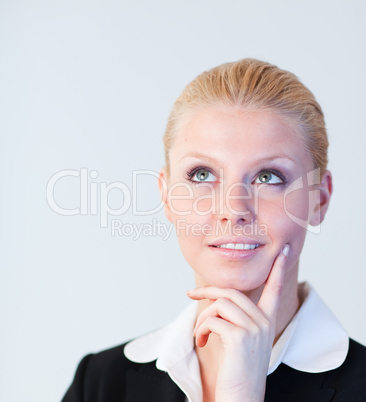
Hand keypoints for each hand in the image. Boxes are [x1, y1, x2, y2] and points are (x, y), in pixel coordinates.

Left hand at [186, 244, 289, 401]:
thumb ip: (237, 317)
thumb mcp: (242, 340)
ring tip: (200, 334)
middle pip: (231, 291)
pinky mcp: (240, 336)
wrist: (240, 398)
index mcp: (267, 321)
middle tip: (190, 294)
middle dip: (207, 291)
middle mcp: (264, 322)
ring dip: (202, 318)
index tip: (282, 251)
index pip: (275, 288)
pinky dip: (201, 329)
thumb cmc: (238, 369)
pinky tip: (202, 342)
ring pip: (219, 304)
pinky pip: (212, 319)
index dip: (279, 269)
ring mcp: (254, 328)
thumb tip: (217, 299)